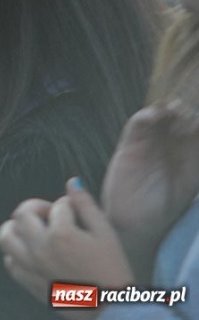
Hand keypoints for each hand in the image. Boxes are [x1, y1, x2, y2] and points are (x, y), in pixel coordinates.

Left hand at [0, 179, 133, 302]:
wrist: (112, 309)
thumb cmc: (113, 270)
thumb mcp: (106, 234)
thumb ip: (86, 205)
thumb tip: (71, 181)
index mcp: (61, 234)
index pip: (56, 206)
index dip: (68, 205)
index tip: (76, 213)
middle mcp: (40, 248)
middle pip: (22, 214)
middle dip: (37, 209)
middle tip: (51, 216)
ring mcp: (31, 266)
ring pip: (5, 236)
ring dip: (16, 228)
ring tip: (34, 230)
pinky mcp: (29, 282)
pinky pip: (9, 261)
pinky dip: (16, 252)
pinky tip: (32, 251)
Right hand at [102, 100, 198, 276]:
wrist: (139, 225)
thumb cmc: (168, 206)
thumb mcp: (192, 178)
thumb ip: (194, 154)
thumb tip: (197, 127)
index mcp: (189, 148)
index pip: (194, 122)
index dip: (196, 112)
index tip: (197, 96)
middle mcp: (170, 141)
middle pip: (178, 112)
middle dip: (186, 105)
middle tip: (188, 106)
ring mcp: (149, 141)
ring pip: (159, 113)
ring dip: (168, 108)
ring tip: (177, 108)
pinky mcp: (129, 145)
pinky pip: (137, 124)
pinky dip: (147, 116)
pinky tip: (156, 114)